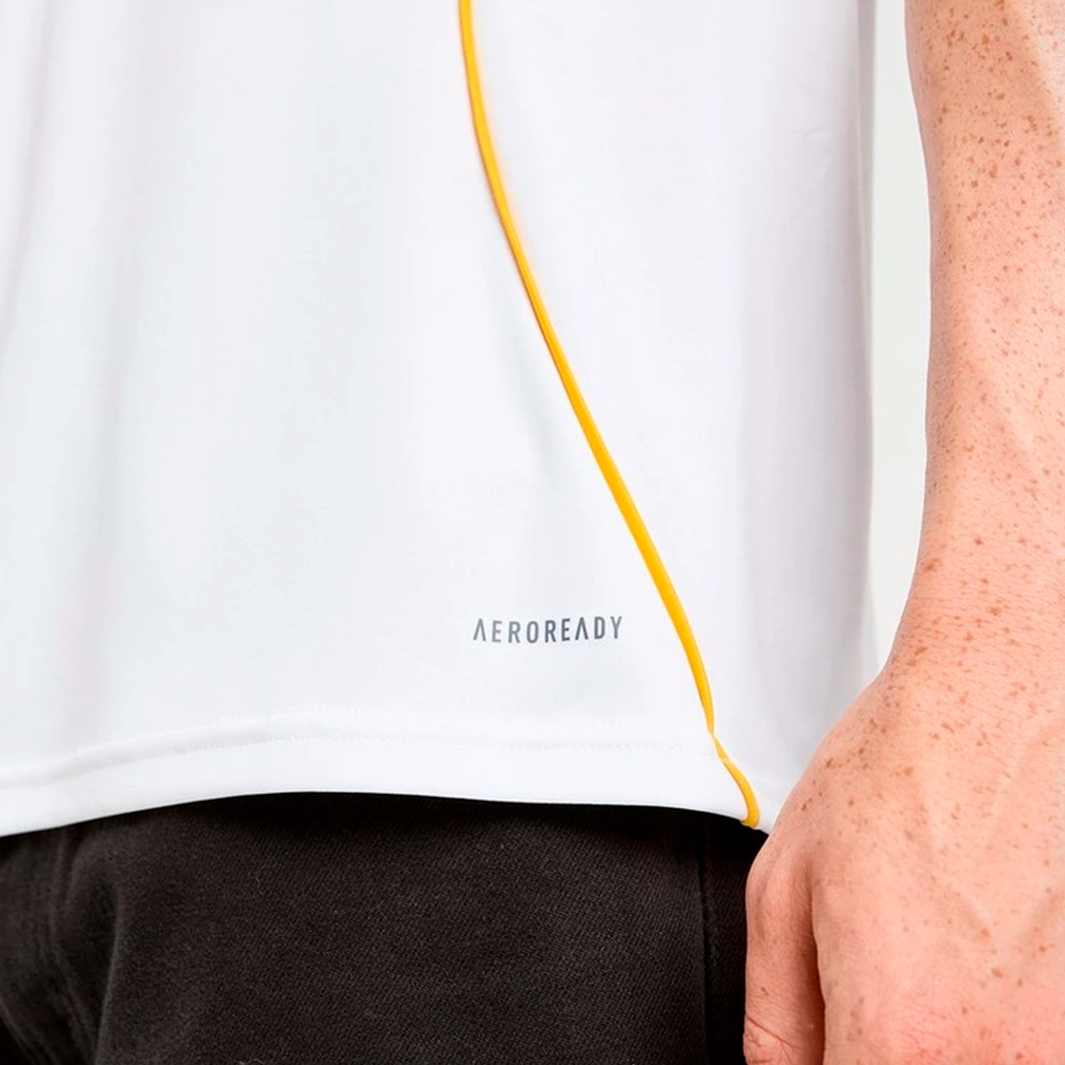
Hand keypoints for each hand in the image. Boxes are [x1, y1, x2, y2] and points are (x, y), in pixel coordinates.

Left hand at [743, 652, 1064, 1062]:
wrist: (1004, 696)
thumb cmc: (908, 767)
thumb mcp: (784, 887)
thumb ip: (775, 1017)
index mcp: (903, 1038)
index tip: (827, 1044)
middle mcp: (1003, 1061)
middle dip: (879, 1047)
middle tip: (873, 977)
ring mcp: (1064, 1045)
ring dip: (941, 1032)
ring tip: (934, 949)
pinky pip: (1025, 1042)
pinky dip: (993, 1015)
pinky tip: (979, 946)